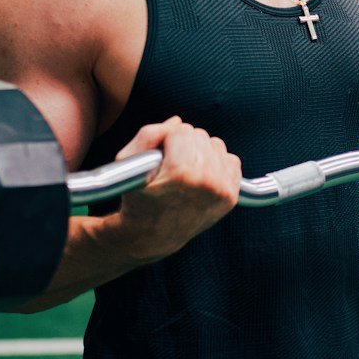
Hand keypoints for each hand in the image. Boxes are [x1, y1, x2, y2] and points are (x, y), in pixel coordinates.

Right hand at [111, 117, 242, 263]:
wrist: (152, 236)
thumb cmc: (137, 197)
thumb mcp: (127, 162)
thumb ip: (149, 134)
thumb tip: (178, 122)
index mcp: (182, 173)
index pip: (181, 130)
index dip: (166, 141)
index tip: (159, 158)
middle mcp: (207, 182)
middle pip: (200, 135)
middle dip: (183, 145)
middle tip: (170, 166)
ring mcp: (222, 190)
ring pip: (216, 144)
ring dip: (201, 152)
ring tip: (185, 170)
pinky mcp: (232, 196)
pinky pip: (231, 160)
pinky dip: (217, 163)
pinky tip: (201, 176)